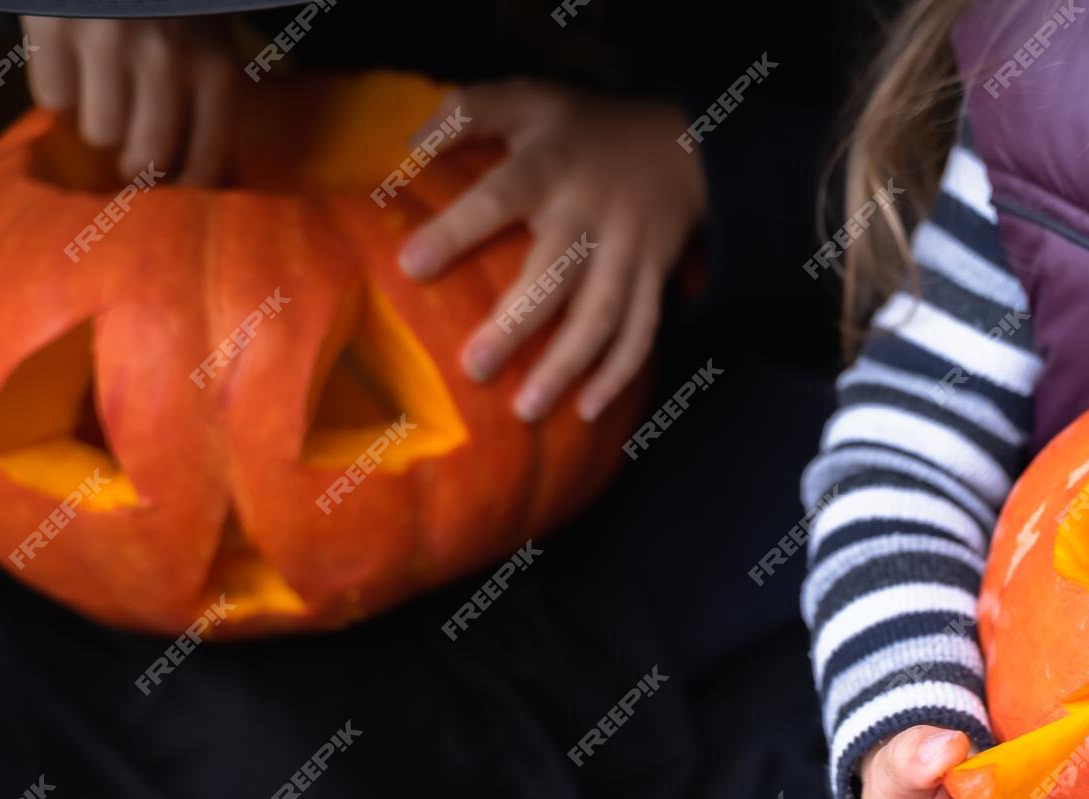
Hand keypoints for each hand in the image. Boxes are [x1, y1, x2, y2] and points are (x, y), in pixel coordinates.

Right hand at [21, 16, 237, 183]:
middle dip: (136, 167)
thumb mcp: (211, 39)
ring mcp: (109, 41)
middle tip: (129, 160)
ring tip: (104, 98)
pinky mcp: (55, 27)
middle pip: (146, 157)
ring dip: (97, 123)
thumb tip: (197, 174)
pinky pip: (53, 97)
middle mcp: (166, 59)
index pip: (206, 159)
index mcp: (214, 68)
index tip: (175, 186)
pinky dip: (58, 89)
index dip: (187, 184)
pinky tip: (72, 67)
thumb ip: (207, 95)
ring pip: (98, 132)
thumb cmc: (171, 1)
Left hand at [396, 81, 704, 422]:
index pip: (500, 197)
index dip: (457, 229)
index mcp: (551, 167)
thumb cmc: (582, 130)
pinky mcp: (652, 281)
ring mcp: (626, 253)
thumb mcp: (530, 98)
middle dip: (518, 324)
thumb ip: (470, 111)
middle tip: (475, 368)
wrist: (679, 146)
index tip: (411, 265)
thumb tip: (409, 144)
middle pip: (556, 275)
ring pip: (600, 317)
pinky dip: (618, 374)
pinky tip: (587, 410)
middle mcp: (590, 215)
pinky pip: (641, 334)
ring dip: (567, 365)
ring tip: (527, 408)